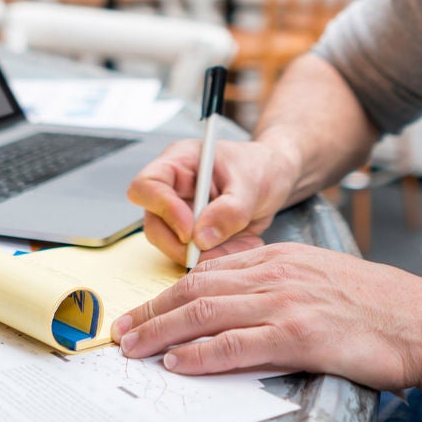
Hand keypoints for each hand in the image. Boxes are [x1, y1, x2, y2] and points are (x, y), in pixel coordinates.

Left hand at [112, 243, 421, 390]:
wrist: (421, 322)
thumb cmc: (375, 308)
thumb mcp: (318, 279)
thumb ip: (277, 285)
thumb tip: (235, 302)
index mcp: (279, 258)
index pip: (207, 272)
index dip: (167, 292)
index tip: (141, 310)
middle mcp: (276, 274)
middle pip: (195, 289)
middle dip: (151, 311)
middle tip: (121, 332)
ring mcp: (286, 303)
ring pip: (205, 313)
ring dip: (161, 332)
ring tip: (133, 348)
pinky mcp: (299, 335)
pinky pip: (235, 344)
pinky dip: (201, 354)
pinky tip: (178, 362)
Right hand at [127, 135, 298, 264]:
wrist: (274, 178)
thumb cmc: (260, 167)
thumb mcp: (251, 184)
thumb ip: (229, 209)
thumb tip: (201, 239)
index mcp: (178, 163)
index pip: (147, 186)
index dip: (162, 210)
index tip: (189, 230)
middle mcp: (172, 190)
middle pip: (154, 225)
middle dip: (185, 245)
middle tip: (219, 247)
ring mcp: (180, 214)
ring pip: (173, 246)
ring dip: (206, 255)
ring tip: (244, 244)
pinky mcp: (193, 236)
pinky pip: (194, 256)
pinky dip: (217, 258)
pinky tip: (243, 245)